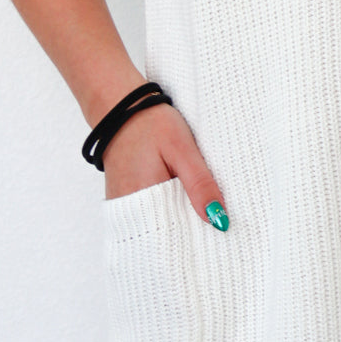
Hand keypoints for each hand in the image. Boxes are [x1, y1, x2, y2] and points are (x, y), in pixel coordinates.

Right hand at [101, 103, 229, 228]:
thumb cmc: (150, 123)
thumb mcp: (182, 149)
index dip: (199, 233)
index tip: (219, 227)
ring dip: (180, 217)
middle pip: (168, 232)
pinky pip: (150, 213)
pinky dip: (168, 209)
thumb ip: (199, 184)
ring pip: (160, 223)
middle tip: (213, 213)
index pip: (176, 234)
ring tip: (197, 202)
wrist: (121, 107)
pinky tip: (180, 198)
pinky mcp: (124, 198)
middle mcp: (128, 209)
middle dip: (192, 227)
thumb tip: (218, 220)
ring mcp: (123, 204)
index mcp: (143, 200)